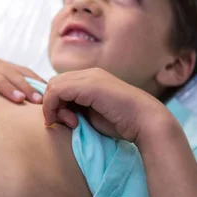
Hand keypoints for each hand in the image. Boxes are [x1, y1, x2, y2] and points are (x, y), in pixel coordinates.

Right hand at [0, 48, 45, 103]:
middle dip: (28, 87)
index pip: (23, 72)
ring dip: (8, 87)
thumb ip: (8, 84)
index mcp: (0, 66)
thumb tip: (31, 101)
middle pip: (12, 74)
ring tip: (20, 99)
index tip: (54, 95)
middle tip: (42, 101)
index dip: (38, 82)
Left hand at [43, 68, 171, 145]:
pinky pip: (58, 90)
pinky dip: (53, 105)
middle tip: (61, 122)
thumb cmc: (123, 123)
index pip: (61, 85)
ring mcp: (90, 77)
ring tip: (69, 123)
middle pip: (55, 84)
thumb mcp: (93, 115)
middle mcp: (90, 74)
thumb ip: (77, 110)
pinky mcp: (89, 84)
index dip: (54, 103)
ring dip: (53, 107)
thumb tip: (57, 113)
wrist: (145, 121)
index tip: (57, 121)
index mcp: (92, 79)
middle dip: (52, 104)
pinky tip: (64, 120)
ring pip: (54, 86)